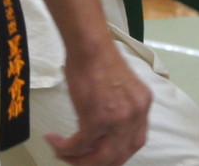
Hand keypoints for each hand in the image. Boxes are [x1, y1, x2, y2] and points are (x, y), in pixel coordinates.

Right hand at [47, 50, 150, 165]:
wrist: (90, 45)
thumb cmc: (99, 57)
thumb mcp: (121, 85)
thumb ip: (119, 107)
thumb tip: (103, 127)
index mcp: (143, 105)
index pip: (136, 142)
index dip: (117, 154)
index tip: (99, 155)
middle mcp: (135, 115)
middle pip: (119, 155)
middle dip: (96, 162)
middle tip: (78, 160)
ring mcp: (117, 119)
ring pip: (99, 157)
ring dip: (78, 160)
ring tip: (63, 154)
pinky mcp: (96, 119)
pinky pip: (79, 145)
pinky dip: (65, 148)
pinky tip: (55, 142)